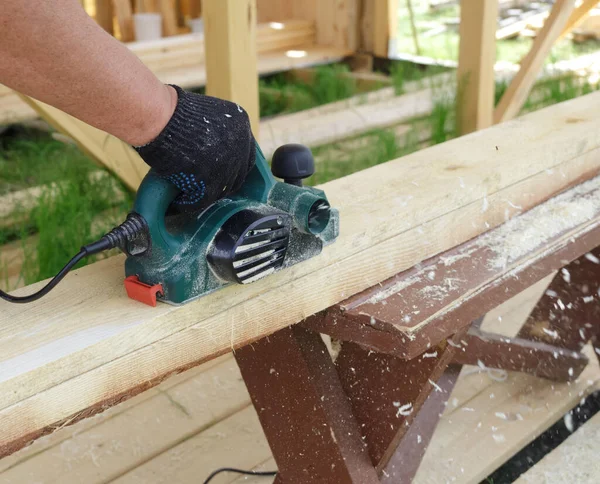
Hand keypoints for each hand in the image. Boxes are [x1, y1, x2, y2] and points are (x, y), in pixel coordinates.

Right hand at [135, 85, 255, 210]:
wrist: (160, 117)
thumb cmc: (173, 113)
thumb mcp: (207, 116)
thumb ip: (218, 132)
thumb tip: (215, 152)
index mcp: (241, 125)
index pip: (246, 156)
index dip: (233, 167)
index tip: (220, 172)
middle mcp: (241, 145)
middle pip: (237, 175)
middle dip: (221, 182)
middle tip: (204, 186)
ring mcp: (228, 164)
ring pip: (221, 190)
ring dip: (206, 194)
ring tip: (189, 195)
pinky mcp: (212, 181)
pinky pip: (203, 200)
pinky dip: (190, 203)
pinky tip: (179, 202)